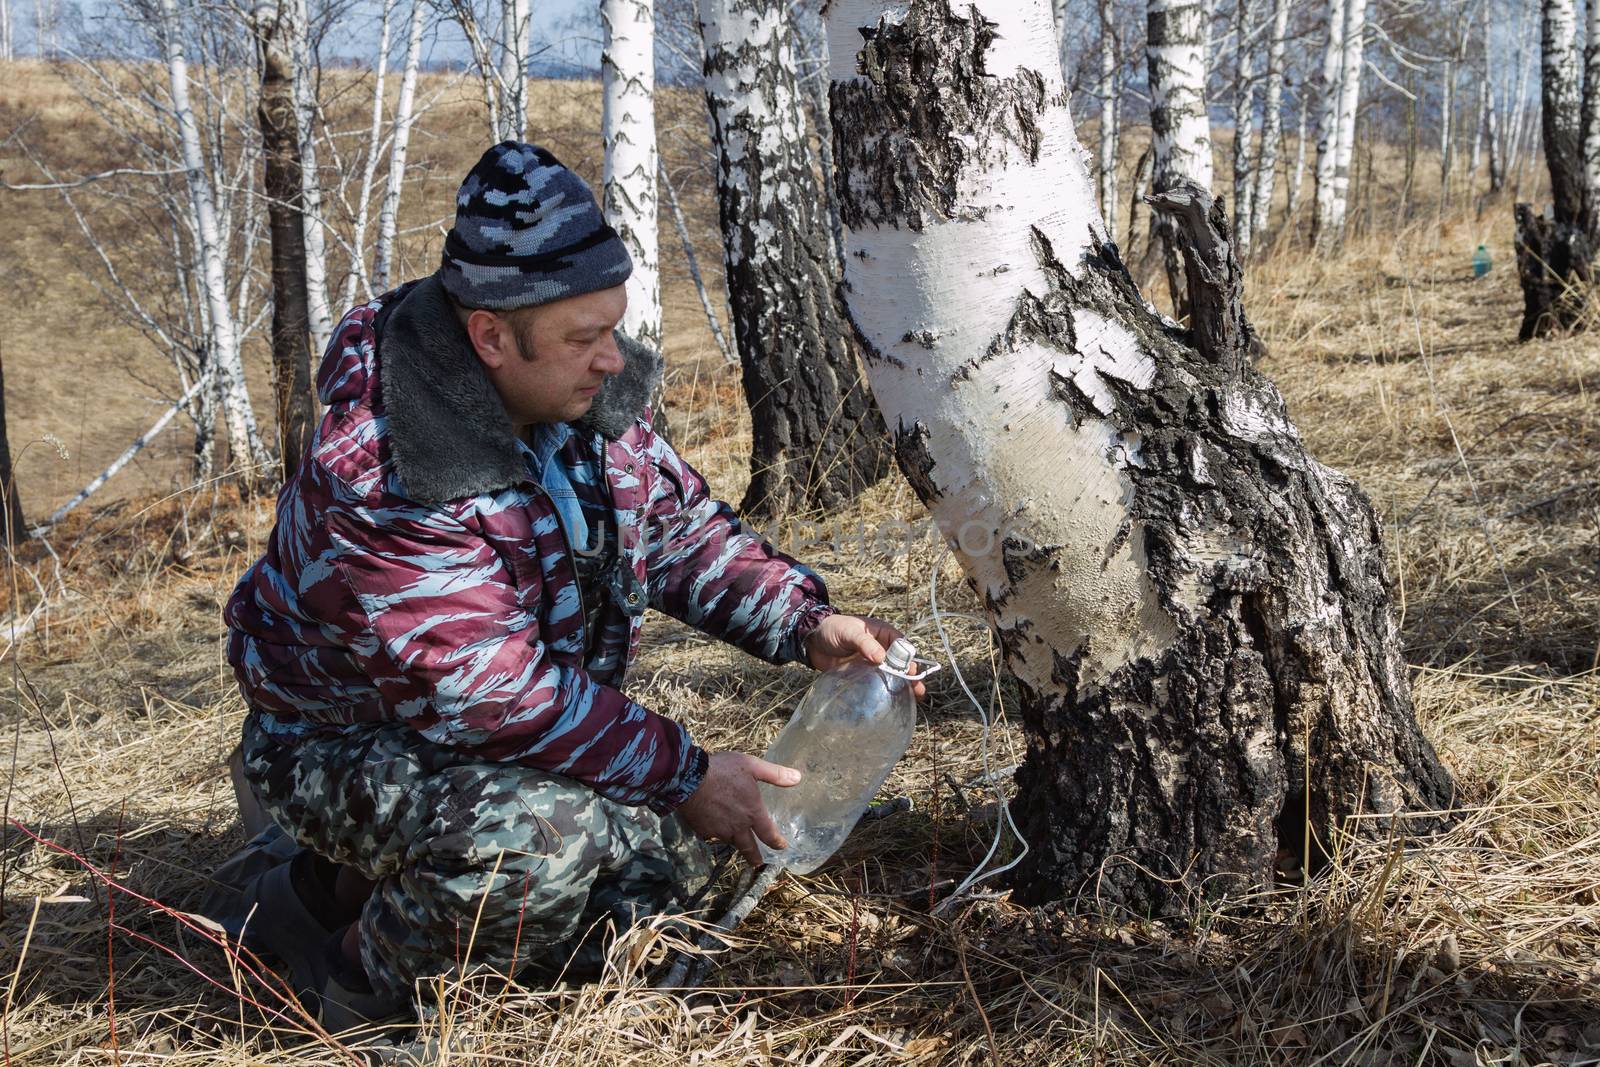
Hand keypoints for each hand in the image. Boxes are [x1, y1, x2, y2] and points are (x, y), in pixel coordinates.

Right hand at [675, 751, 800, 865]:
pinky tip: (713, 823)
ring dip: (735, 841)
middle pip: (748, 848)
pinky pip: (712, 834)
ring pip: (730, 840)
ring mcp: (719, 831)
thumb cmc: (722, 770)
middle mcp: (737, 827)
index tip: (781, 847)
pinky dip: (715, 831)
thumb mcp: (752, 766)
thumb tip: (797, 778)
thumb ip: (775, 774)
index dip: (776, 842)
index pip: (768, 834)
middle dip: (754, 857)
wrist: (688, 778)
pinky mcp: (703, 830)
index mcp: (752, 813)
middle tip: (757, 863)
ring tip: (735, 838)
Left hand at [804, 614, 926, 699]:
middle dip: (910, 676)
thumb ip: (865, 644)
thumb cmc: (833, 629)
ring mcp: (873, 662)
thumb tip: (881, 658)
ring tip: (912, 699)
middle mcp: (882, 648)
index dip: (907, 659)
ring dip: (902, 685)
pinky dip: (885, 690)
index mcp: (883, 633)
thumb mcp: (850, 633)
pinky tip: (892, 701)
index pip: (902, 646)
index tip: (909, 672)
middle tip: (918, 691)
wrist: (813, 641)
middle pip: (901, 663)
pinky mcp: (864, 674)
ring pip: (892, 674)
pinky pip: (877, 682)